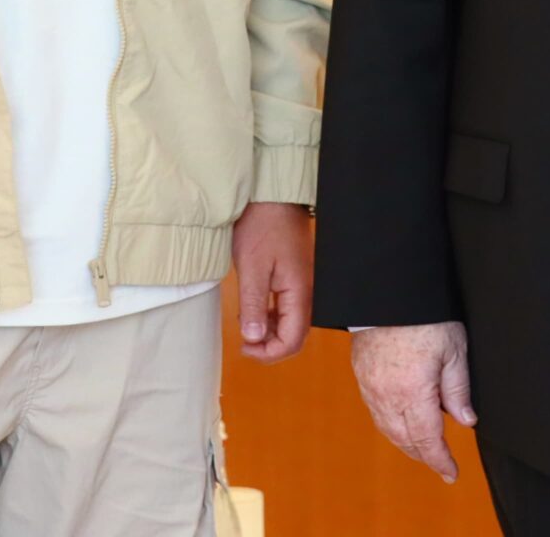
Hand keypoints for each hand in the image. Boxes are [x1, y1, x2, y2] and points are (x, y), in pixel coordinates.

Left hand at [232, 201, 313, 361]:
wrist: (273, 196)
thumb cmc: (262, 226)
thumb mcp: (252, 267)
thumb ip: (253, 305)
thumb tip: (253, 338)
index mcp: (299, 292)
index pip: (293, 340)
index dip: (269, 353)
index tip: (245, 348)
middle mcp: (306, 293)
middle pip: (294, 335)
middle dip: (269, 345)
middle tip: (244, 341)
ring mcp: (301, 285)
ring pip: (290, 323)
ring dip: (268, 331)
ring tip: (245, 323)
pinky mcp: (294, 278)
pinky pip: (287, 308)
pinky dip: (270, 316)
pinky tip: (253, 309)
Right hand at [351, 322, 475, 482]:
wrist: (387, 290)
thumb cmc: (425, 315)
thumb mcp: (454, 350)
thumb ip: (458, 389)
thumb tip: (466, 421)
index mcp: (413, 392)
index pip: (428, 440)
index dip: (440, 460)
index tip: (451, 473)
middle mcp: (387, 396)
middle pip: (406, 440)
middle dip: (425, 456)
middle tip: (441, 464)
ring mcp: (371, 387)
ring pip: (388, 429)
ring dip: (406, 444)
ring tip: (423, 449)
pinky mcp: (362, 375)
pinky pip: (375, 412)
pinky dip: (390, 426)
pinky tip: (401, 424)